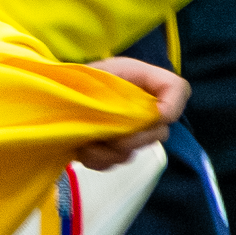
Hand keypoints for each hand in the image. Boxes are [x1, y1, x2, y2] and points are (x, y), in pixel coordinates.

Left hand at [76, 54, 187, 168]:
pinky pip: (116, 161)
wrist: (57, 95)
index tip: (156, 117)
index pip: (178, 89)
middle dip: (133, 138)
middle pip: (160, 131)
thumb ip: (114, 91)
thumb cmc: (78, 79)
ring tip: (86, 141)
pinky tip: (83, 149)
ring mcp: (132, 130)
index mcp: (144, 80)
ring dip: (109, 150)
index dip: (173, 106)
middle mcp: (144, 107)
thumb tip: (131, 115)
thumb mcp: (95, 73)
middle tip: (108, 137)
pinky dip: (98, 159)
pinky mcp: (117, 147)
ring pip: (135, 150)